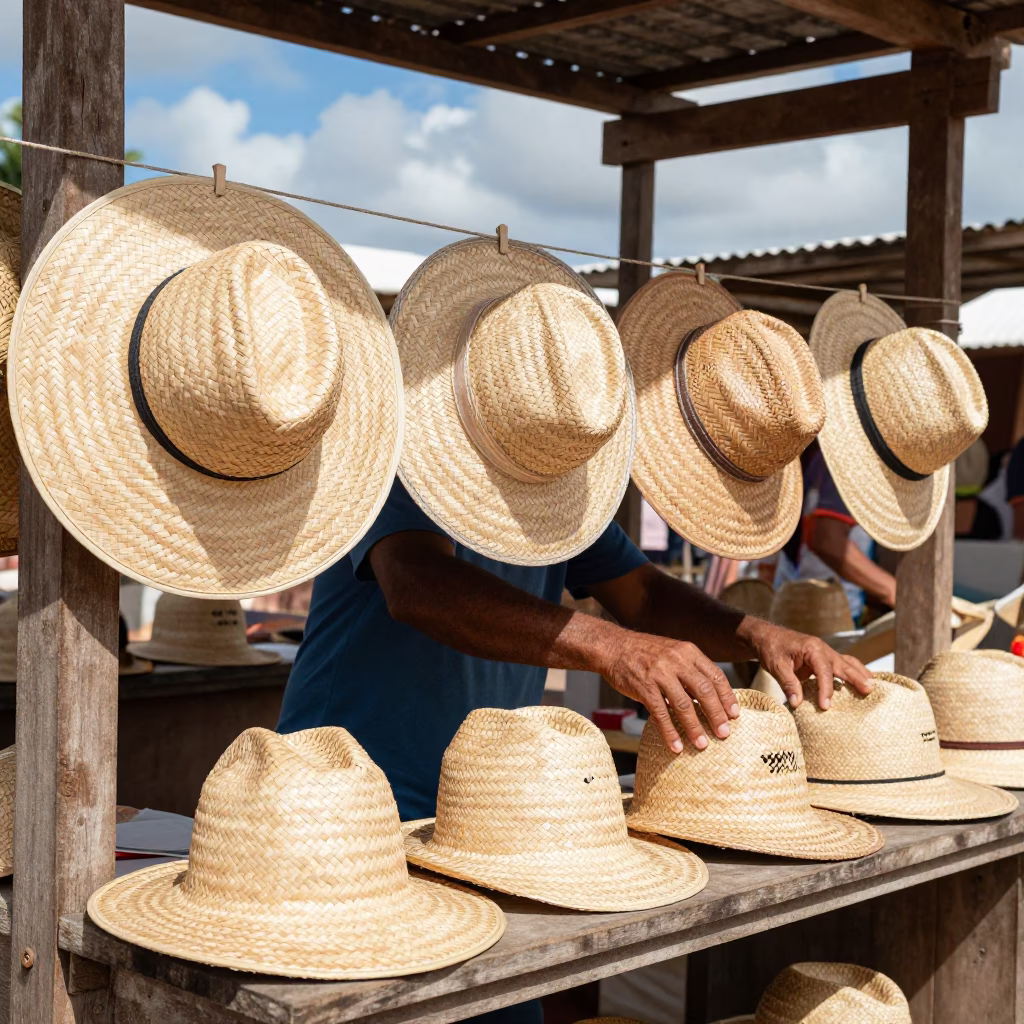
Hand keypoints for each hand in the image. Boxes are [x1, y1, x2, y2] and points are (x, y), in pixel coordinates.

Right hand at [601, 631, 739, 753]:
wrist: (613, 646)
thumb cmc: (645, 653)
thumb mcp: (673, 652)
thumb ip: (690, 670)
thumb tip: (711, 697)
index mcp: (688, 652)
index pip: (715, 676)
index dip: (727, 697)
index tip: (735, 715)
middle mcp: (677, 661)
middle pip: (704, 691)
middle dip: (716, 715)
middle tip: (724, 733)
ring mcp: (660, 674)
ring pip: (684, 705)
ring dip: (695, 727)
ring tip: (702, 744)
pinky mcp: (644, 687)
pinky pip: (660, 713)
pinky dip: (670, 732)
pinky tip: (675, 746)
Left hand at [740, 617, 872, 708]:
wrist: (766, 636)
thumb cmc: (771, 647)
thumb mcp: (776, 665)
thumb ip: (788, 683)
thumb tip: (797, 704)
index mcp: (812, 648)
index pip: (824, 671)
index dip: (826, 689)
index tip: (826, 706)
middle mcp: (822, 649)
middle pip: (844, 664)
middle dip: (857, 678)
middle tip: (869, 691)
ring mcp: (825, 652)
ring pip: (847, 662)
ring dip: (859, 673)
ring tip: (872, 686)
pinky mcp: (823, 658)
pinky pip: (841, 664)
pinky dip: (852, 672)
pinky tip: (861, 680)